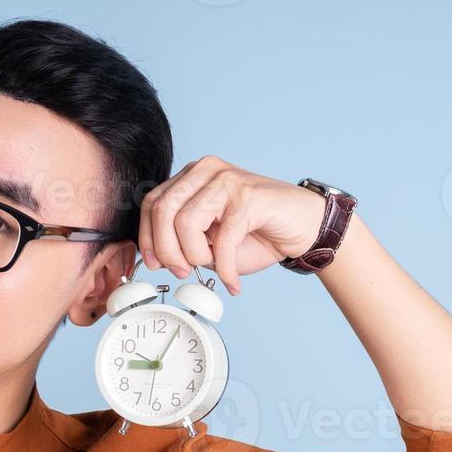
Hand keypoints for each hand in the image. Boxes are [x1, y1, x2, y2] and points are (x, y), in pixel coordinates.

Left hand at [137, 155, 329, 295]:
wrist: (303, 227)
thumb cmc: (257, 233)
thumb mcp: (209, 239)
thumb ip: (183, 240)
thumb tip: (157, 258)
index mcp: (193, 176)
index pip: (152, 202)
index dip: (148, 236)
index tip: (154, 263)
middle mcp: (207, 171)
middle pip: (163, 210)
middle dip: (167, 250)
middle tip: (183, 271)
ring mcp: (228, 180)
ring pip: (187, 223)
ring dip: (196, 257)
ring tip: (214, 268)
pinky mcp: (248, 197)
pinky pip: (222, 240)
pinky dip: (226, 268)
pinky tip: (233, 281)